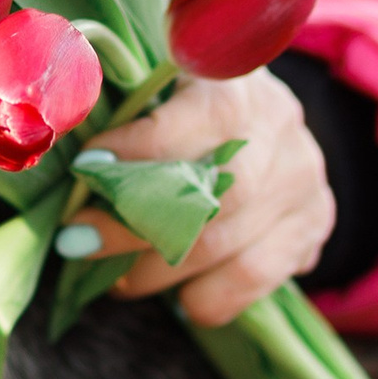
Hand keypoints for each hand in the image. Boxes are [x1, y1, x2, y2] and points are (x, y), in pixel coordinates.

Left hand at [66, 68, 334, 327]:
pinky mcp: (315, 222)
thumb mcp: (159, 88)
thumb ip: (122, 113)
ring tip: (116, 279)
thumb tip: (62, 154)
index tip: (87, 167)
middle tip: (79, 240)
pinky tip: (177, 296)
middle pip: (208, 194)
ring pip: (225, 244)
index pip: (197, 119)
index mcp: (234, 82)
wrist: (267, 124)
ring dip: (157, 270)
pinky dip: (208, 296)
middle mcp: (279, 127)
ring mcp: (302, 178)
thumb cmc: (187, 105)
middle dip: (131, 226)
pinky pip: (255, 277)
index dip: (141, 147)